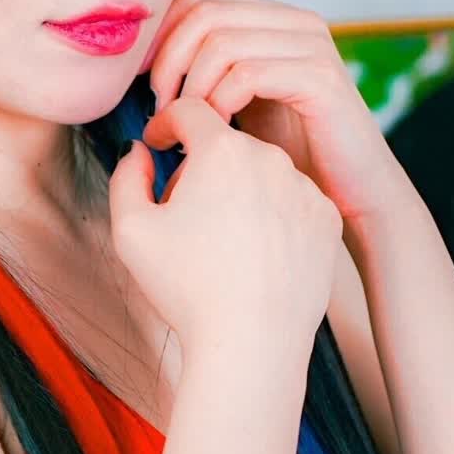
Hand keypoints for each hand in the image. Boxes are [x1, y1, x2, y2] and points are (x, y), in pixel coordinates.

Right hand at [109, 95, 342, 357]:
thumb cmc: (187, 289)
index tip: (159, 145)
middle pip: (228, 145)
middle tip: (185, 211)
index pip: (190, 109)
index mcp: (223, 149)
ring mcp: (305, 188)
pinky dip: (273, 219)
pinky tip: (257, 256)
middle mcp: (271, 157)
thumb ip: (127, 177)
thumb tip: (140, 152)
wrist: (252, 343)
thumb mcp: (131, 231)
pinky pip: (292, 204)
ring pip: (263, 174)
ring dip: (241, 192)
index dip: (167, 123)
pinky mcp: (326, 220)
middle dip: (203, 167)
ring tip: (224, 242)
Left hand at [144, 0, 409, 224]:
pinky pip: (247, 74)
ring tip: (180, 129)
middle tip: (158, 110)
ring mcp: (312, 46)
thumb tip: (144, 67)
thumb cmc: (291, 159)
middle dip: (167, 61)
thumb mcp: (240, 106)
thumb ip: (208, 77)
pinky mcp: (321, 78)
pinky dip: (217, 104)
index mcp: (275, 20)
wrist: (353, 197)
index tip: (141, 83)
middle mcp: (296, 22)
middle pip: (203, 12)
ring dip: (188, 88)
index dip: (161, 34)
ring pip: (220, 42)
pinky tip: (215, 134)